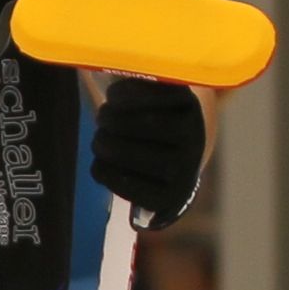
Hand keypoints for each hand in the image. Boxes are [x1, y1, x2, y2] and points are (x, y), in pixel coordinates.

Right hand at [90, 78, 208, 224]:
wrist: (185, 134)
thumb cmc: (148, 161)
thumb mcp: (135, 180)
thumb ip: (117, 179)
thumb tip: (102, 164)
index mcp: (171, 196)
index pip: (132, 188)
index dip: (105, 172)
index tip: (96, 162)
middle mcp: (188, 166)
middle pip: (138, 154)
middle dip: (106, 141)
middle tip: (96, 134)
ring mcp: (193, 133)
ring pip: (148, 123)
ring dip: (114, 116)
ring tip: (103, 114)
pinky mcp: (190, 103)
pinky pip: (156, 95)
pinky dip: (128, 92)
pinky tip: (113, 95)